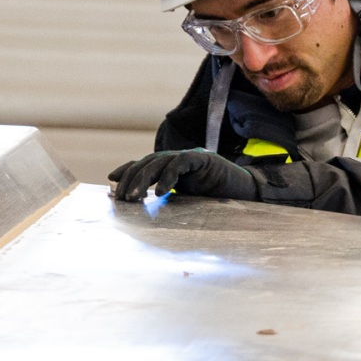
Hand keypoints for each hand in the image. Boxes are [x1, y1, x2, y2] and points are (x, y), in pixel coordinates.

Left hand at [109, 150, 263, 203]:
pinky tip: (161, 193)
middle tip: (122, 197)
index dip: (128, 169)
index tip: (112, 181)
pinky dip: (168, 177)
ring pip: (160, 162)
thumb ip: (169, 197)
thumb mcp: (187, 201)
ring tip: (135, 196)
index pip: (146, 164)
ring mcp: (191, 156)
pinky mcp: (203, 159)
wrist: (247, 194)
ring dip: (144, 179)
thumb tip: (146, 203)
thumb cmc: (218, 200)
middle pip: (148, 162)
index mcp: (174, 166)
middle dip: (132, 178)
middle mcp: (180, 158)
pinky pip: (180, 164)